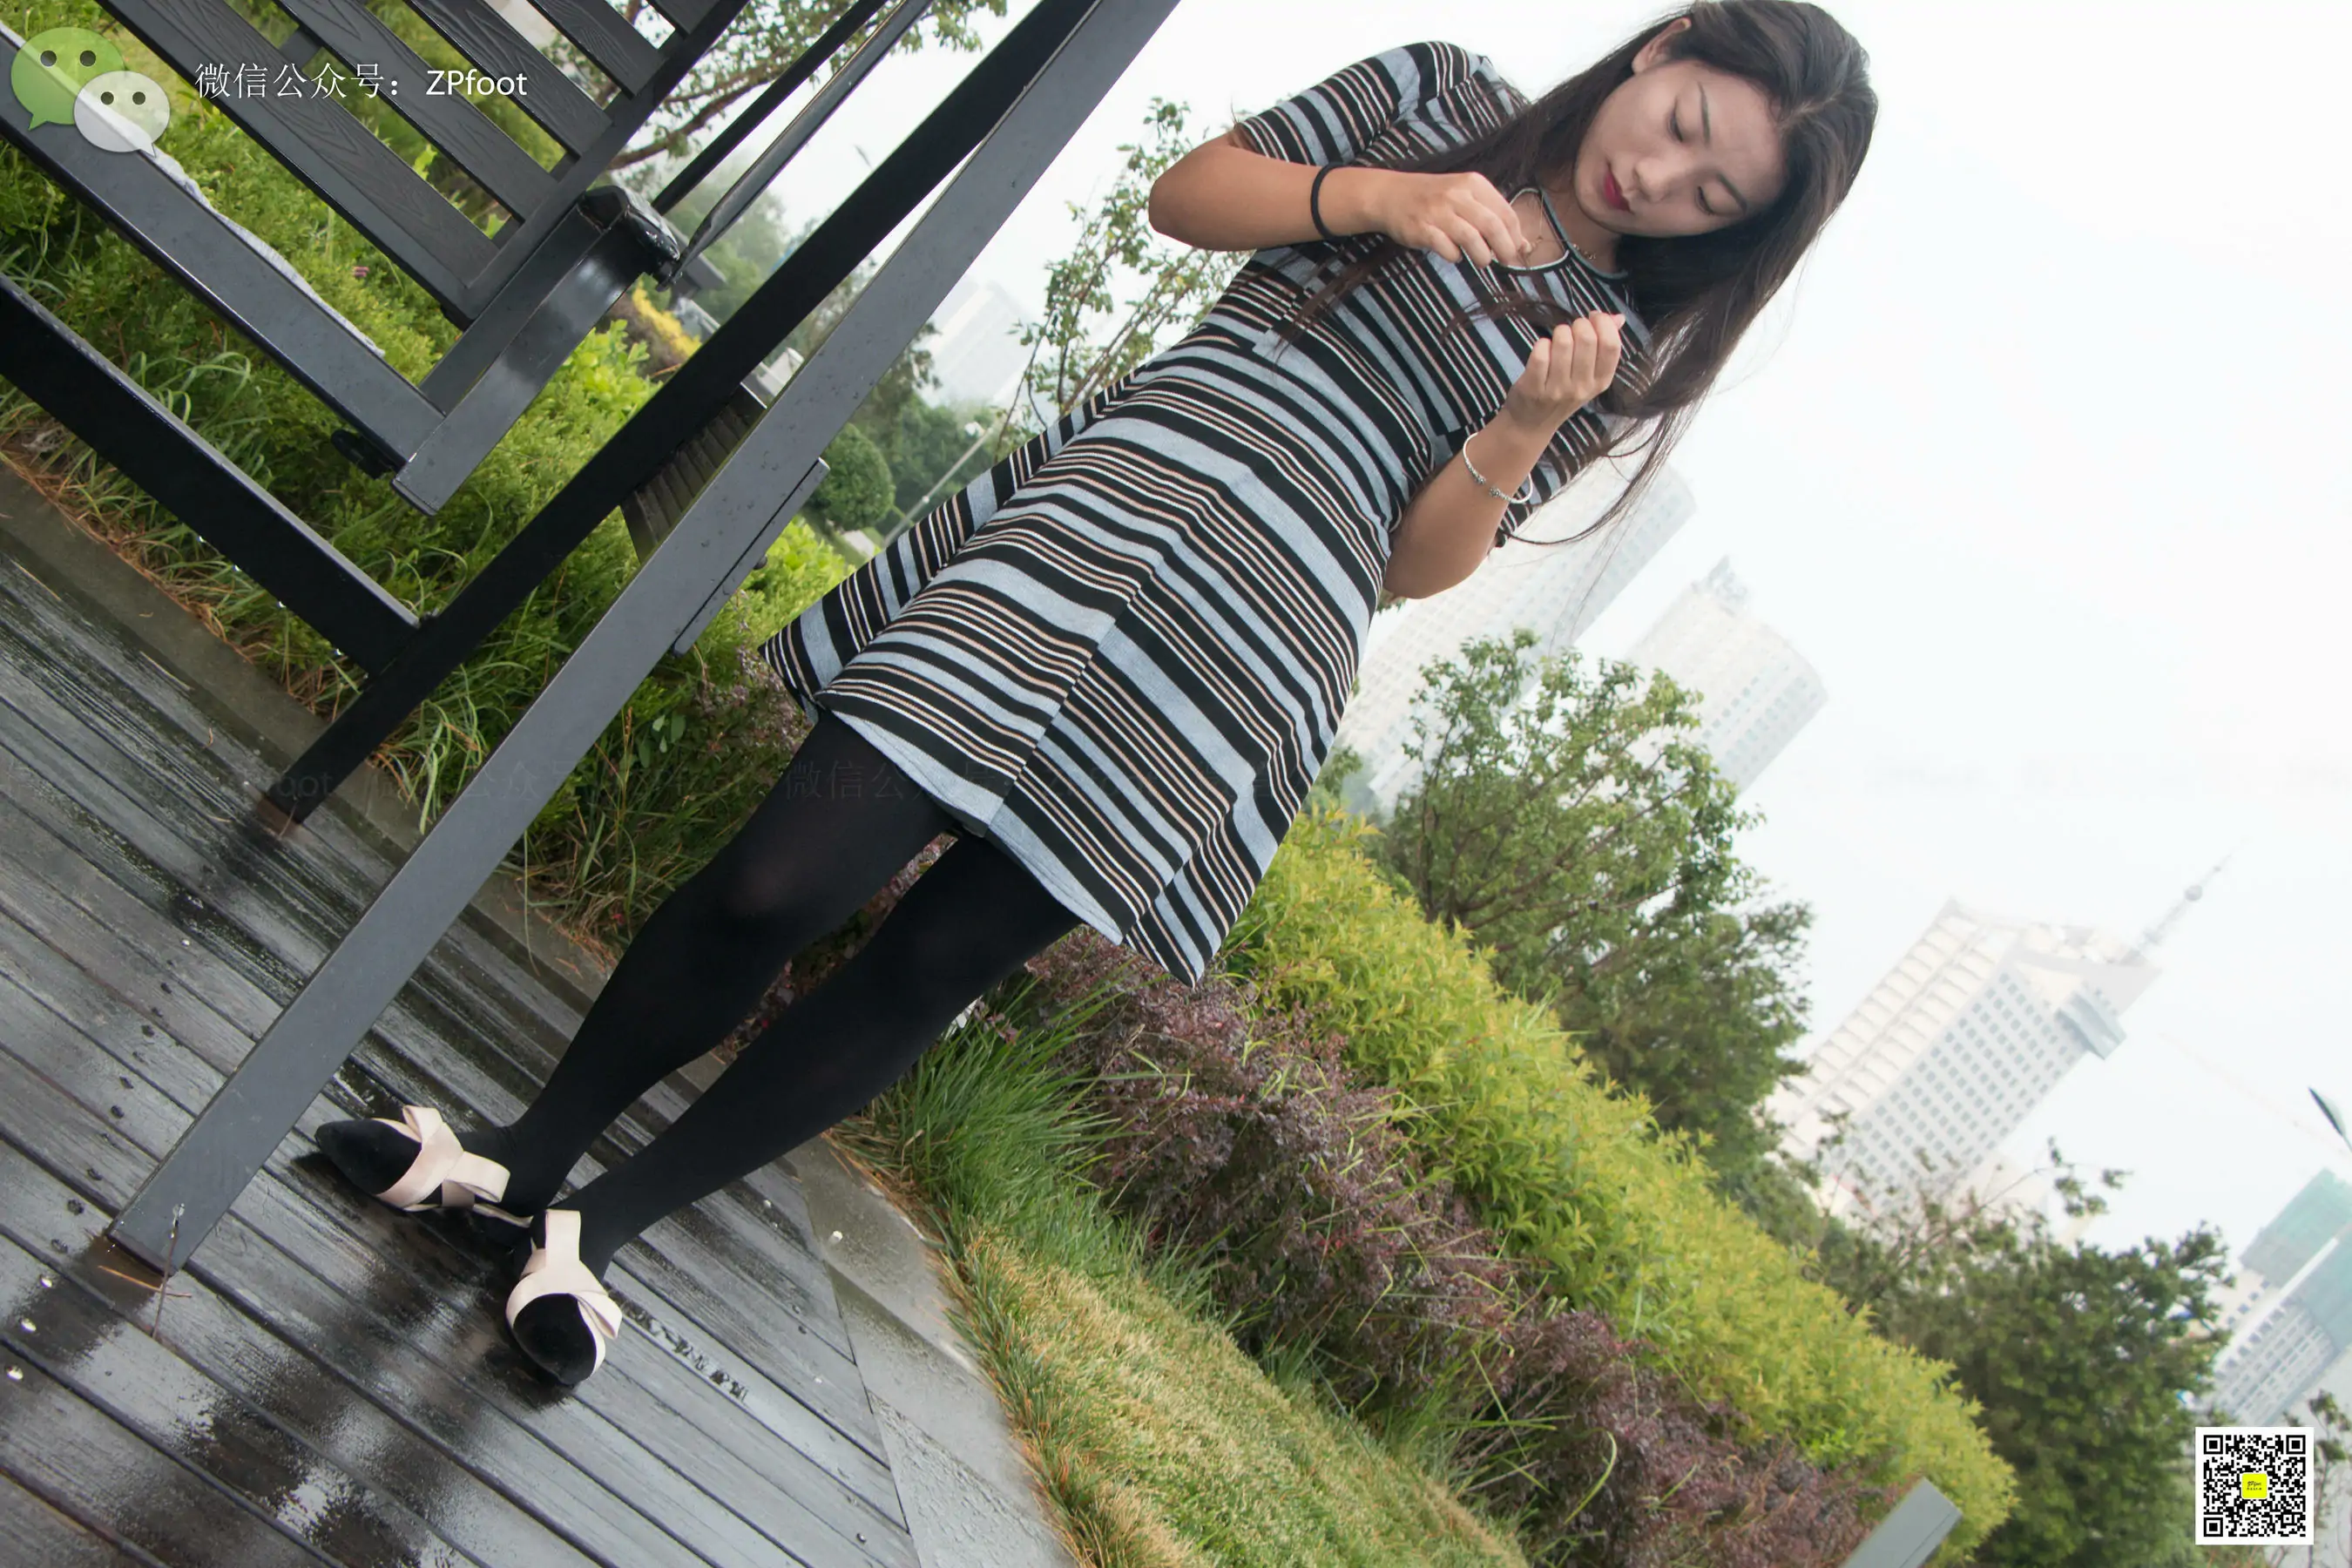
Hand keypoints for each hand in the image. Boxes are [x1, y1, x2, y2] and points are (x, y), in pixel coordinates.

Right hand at [1362, 169, 1535, 267]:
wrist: (1391, 195)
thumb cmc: (1434, 199)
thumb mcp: (1465, 197)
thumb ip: (1493, 216)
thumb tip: (1524, 245)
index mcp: (1474, 184)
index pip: (1505, 213)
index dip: (1516, 236)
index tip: (1518, 252)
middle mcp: (1458, 195)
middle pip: (1493, 226)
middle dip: (1505, 249)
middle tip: (1507, 262)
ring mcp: (1439, 211)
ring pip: (1472, 238)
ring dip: (1482, 256)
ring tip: (1482, 262)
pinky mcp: (1423, 228)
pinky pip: (1447, 248)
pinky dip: (1455, 256)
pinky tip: (1454, 255)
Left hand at [1500, 310, 1623, 432]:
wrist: (1532, 424)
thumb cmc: (1563, 392)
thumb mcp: (1589, 376)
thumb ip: (1604, 346)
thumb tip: (1618, 318)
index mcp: (1601, 381)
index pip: (1611, 346)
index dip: (1603, 323)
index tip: (1593, 318)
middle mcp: (1582, 387)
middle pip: (1587, 339)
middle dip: (1578, 324)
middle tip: (1571, 330)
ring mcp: (1558, 389)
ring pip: (1563, 342)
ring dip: (1559, 333)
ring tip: (1557, 340)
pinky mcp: (1534, 387)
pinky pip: (1540, 352)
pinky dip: (1541, 344)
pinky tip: (1542, 351)